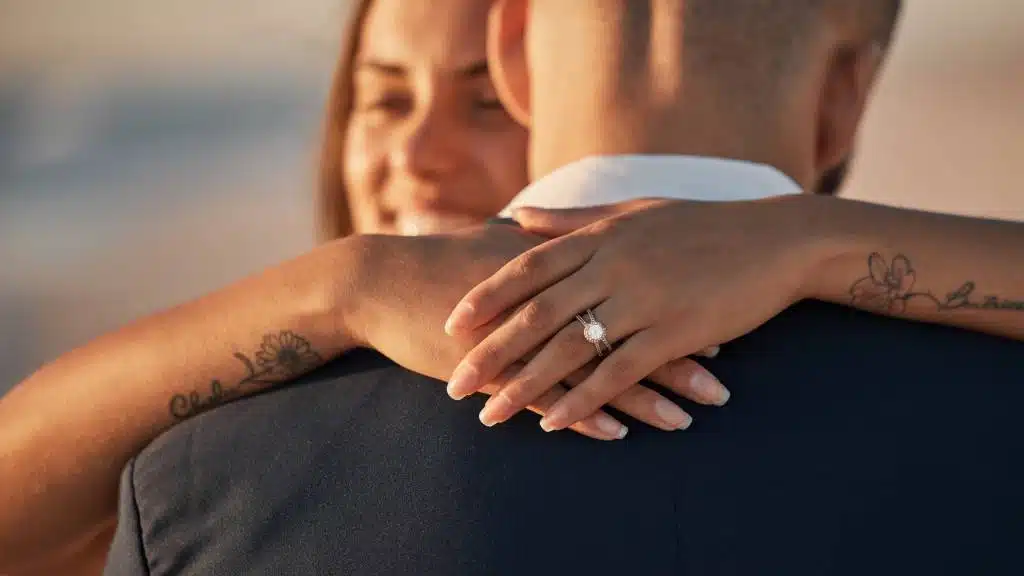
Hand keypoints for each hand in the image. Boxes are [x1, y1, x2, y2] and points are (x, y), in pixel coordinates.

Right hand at [342, 226, 710, 437]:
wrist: (381, 281)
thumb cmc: (444, 264)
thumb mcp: (501, 246)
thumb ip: (545, 243)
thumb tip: (576, 238)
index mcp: (555, 265)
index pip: (629, 287)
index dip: (673, 307)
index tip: (718, 326)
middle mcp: (547, 298)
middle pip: (624, 329)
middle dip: (675, 358)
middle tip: (721, 380)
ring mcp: (522, 334)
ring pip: (593, 367)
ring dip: (642, 397)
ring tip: (686, 419)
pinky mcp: (495, 366)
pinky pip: (547, 395)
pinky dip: (582, 412)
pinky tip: (616, 433)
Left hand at [443, 197, 821, 430]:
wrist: (776, 241)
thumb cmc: (701, 224)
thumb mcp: (632, 212)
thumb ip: (571, 220)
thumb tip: (516, 218)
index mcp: (601, 236)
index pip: (528, 268)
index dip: (487, 298)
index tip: (451, 324)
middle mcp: (614, 265)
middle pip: (538, 314)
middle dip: (491, 352)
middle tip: (453, 385)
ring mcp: (645, 299)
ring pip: (570, 348)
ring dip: (525, 386)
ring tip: (488, 415)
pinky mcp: (676, 331)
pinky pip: (619, 372)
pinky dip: (585, 399)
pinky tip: (555, 424)